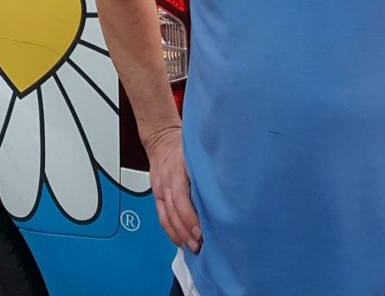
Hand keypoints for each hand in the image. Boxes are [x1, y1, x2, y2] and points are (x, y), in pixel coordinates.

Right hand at [145, 124, 201, 252]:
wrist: (161, 138)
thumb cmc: (182, 145)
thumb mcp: (195, 152)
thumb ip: (206, 168)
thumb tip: (227, 187)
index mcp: (178, 169)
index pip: (181, 197)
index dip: (190, 216)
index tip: (202, 231)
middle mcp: (167, 180)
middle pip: (174, 211)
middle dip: (186, 231)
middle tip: (200, 244)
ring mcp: (161, 189)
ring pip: (166, 217)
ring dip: (179, 235)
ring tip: (193, 247)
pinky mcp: (158, 195)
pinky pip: (161, 217)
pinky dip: (170, 232)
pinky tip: (180, 241)